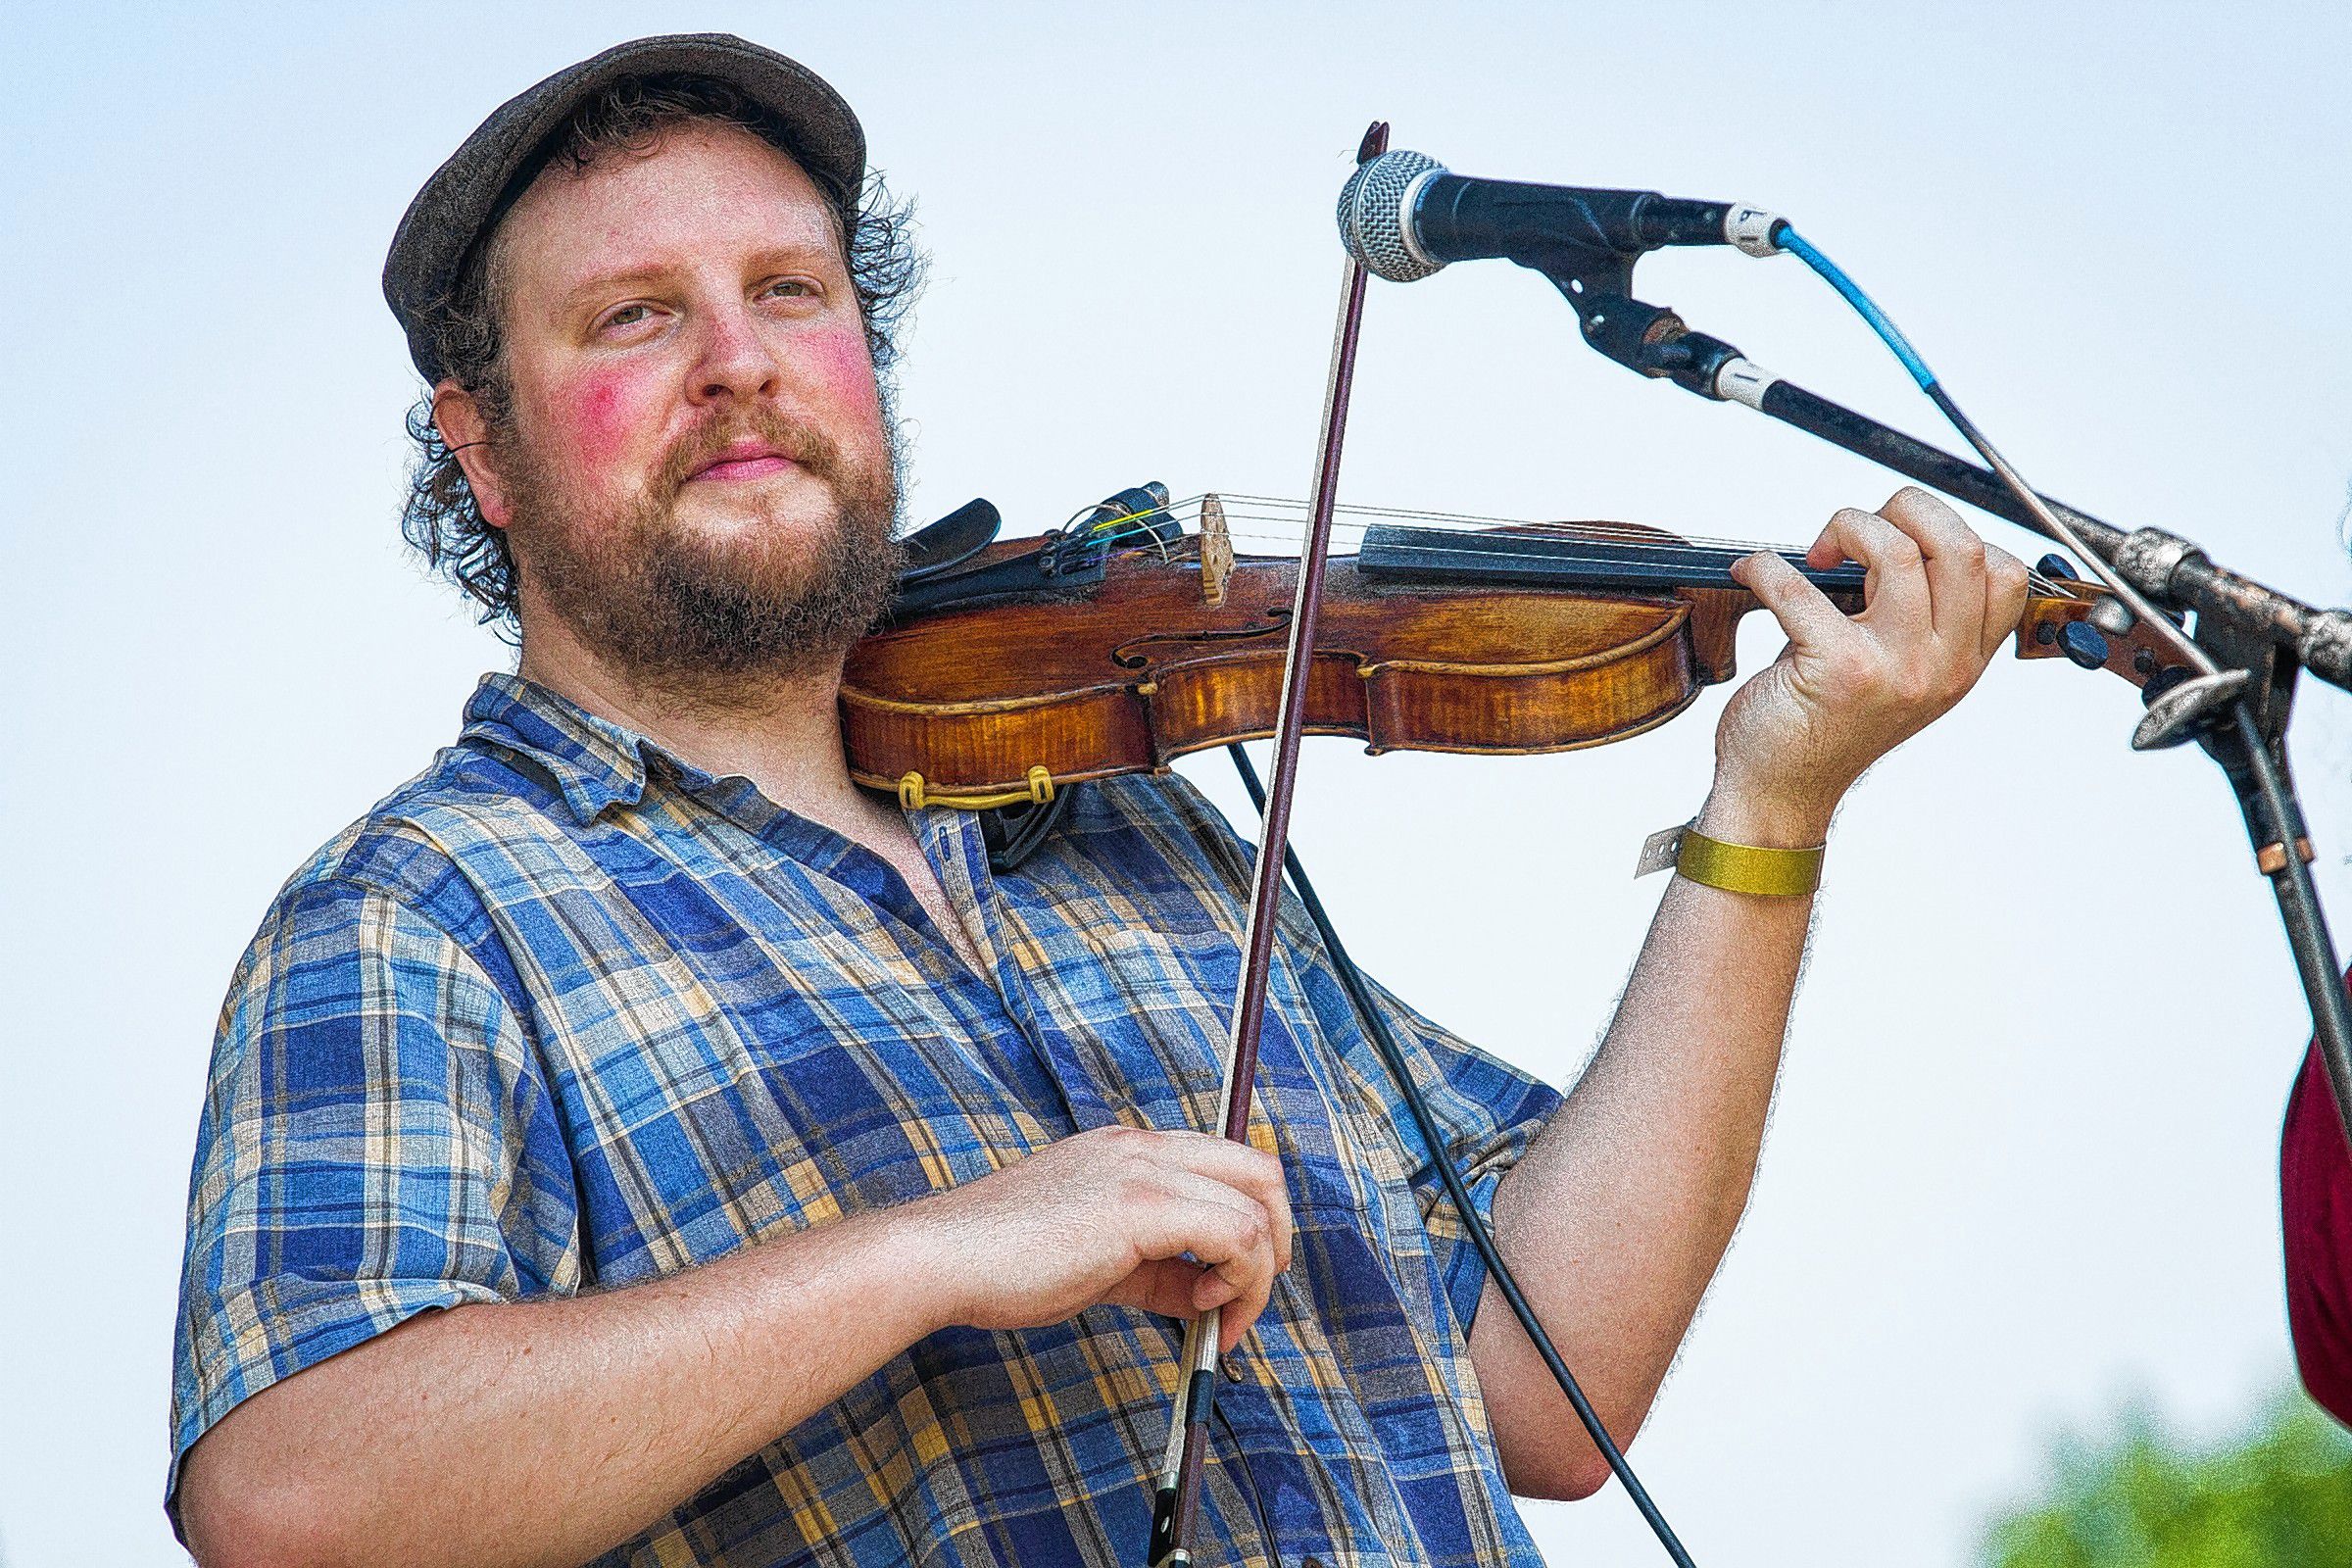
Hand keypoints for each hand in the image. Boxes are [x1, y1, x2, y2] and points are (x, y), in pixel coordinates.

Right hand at [913, 1124, 1293, 1354]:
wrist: (943, 1257)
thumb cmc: (1005, 1263)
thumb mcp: (1100, 1260)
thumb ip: (1159, 1269)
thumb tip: (1210, 1295)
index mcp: (1130, 1151)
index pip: (1226, 1164)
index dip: (1251, 1222)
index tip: (1234, 1281)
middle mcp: (1143, 1147)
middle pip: (1260, 1169)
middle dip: (1276, 1237)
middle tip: (1252, 1295)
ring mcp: (1143, 1170)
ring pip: (1255, 1205)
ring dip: (1255, 1274)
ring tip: (1218, 1316)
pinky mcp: (1140, 1205)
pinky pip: (1233, 1234)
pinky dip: (1238, 1279)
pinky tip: (1203, 1309)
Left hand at [1713, 487, 2029, 843]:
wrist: (1780, 792)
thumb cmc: (1826, 722)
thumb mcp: (1897, 672)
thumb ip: (1915, 615)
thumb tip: (1888, 530)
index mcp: (1963, 663)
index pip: (2004, 573)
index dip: (1954, 533)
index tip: (1902, 542)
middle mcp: (1941, 666)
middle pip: (1960, 546)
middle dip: (1906, 509)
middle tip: (1857, 530)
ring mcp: (1894, 669)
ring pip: (1897, 551)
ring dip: (1847, 526)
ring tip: (1818, 552)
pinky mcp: (1837, 670)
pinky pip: (1800, 585)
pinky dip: (1767, 566)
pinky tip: (1752, 573)